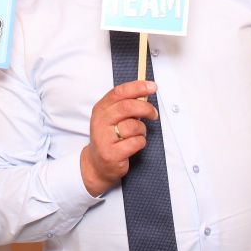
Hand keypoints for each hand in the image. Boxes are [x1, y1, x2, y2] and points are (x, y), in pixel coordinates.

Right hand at [80, 80, 158, 195]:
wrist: (97, 164)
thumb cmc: (110, 137)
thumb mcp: (112, 117)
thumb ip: (125, 104)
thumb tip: (145, 92)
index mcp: (101, 109)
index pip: (119, 92)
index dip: (138, 87)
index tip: (152, 87)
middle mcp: (100, 122)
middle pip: (127, 107)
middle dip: (145, 108)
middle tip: (153, 114)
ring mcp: (104, 138)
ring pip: (133, 126)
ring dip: (142, 130)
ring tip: (137, 134)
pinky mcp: (111, 154)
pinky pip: (136, 142)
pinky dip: (140, 142)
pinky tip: (133, 145)